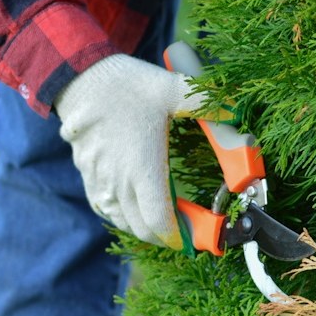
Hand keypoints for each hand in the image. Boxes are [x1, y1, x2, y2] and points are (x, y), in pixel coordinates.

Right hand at [54, 52, 204, 248]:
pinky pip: (102, 206)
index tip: (190, 239)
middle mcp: (118, 181)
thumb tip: (235, 109)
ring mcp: (99, 179)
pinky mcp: (86, 172)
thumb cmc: (126, 85)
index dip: (175, 236)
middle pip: (140, 227)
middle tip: (184, 232)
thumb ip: (206, 101)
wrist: (80, 76)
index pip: (157, 220)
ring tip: (160, 222)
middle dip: (163, 236)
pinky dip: (119, 215)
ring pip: (120, 219)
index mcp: (142, 168)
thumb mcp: (172, 88)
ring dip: (141, 226)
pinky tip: (130, 208)